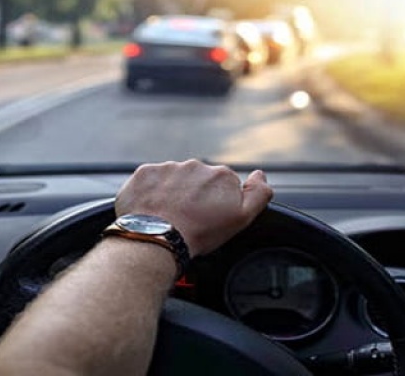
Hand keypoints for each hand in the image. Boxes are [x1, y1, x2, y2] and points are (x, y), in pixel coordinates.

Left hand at [115, 159, 271, 256]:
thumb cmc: (199, 233)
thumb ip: (258, 194)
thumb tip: (260, 174)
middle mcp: (195, 165)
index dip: (215, 203)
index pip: (221, 185)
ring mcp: (168, 167)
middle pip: (197, 180)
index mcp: (221, 175)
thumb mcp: (240, 219)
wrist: (157, 239)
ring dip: (172, 193)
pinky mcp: (144, 172)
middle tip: (188, 218)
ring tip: (168, 216)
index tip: (207, 216)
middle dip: (193, 195)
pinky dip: (151, 192)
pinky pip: (150, 180)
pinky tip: (152, 209)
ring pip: (173, 179)